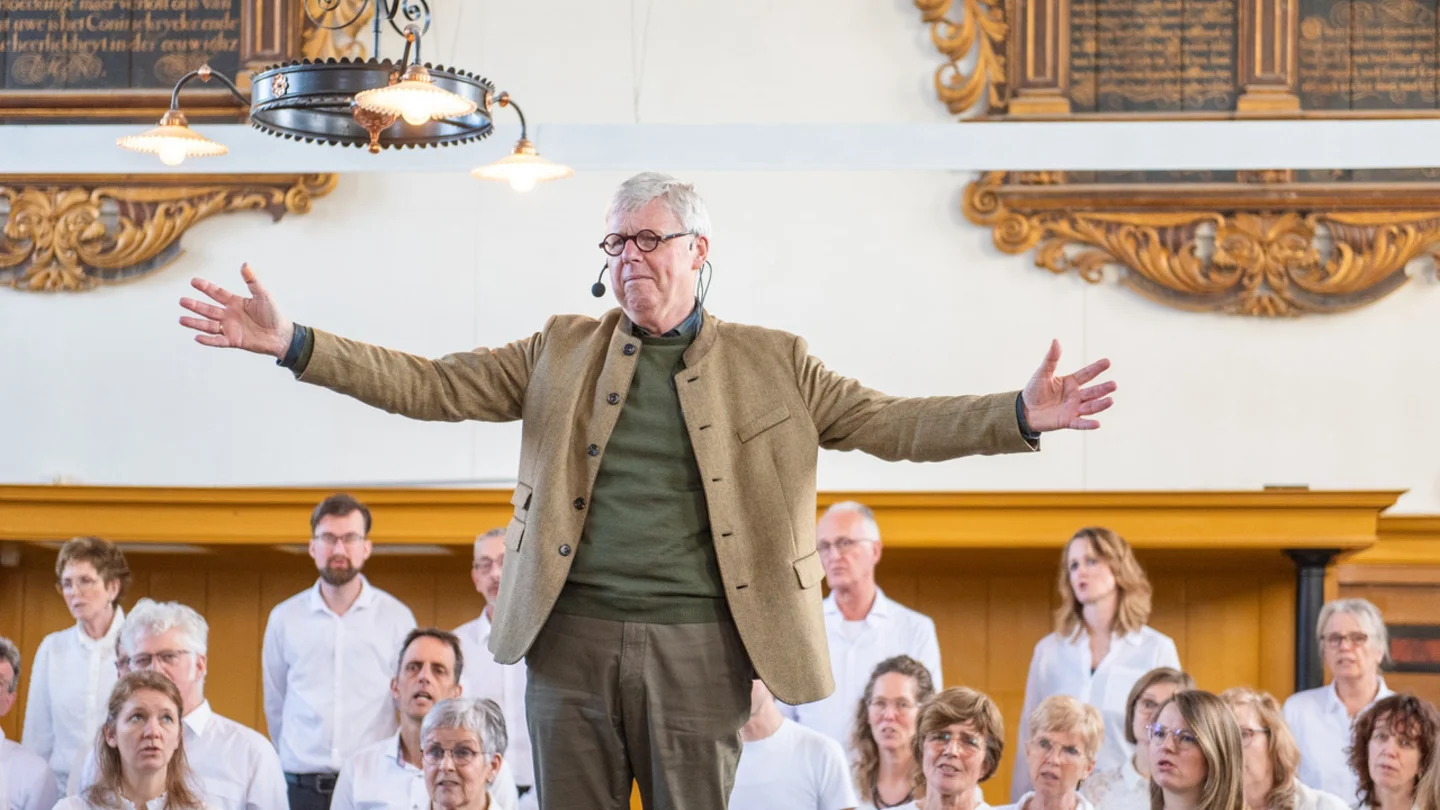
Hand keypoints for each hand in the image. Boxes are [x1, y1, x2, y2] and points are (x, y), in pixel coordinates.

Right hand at [179, 263, 293, 359]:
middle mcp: (230, 315)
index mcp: (236, 303)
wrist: (281, 335)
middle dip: (195, 305)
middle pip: (208, 309)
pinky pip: (218, 341)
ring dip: (195, 322)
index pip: (217, 294)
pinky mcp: (234, 341)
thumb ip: (252, 281)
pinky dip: (208, 340)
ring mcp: (231, 328)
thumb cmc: (274, 314)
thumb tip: (244, 264)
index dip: (206, 288)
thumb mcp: (263, 295)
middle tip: (182, 301)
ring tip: (181, 319)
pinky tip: (196, 337)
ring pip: (209, 325)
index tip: (193, 281)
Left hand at [1020, 339, 1115, 431]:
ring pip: (1090, 407)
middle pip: (1093, 391)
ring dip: (1100, 404)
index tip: (1107, 362)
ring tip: (1111, 401)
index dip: (1096, 368)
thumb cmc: (1034, 390)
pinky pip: (1079, 423)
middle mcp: (1075, 396)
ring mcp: (1073, 409)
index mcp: (1071, 382)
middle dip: (1103, 389)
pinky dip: (1087, 424)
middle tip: (1114, 385)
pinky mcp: (1067, 421)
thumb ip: (1051, 359)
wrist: (1024, 410)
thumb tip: (1056, 340)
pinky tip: (1097, 424)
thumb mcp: (1042, 373)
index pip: (1086, 374)